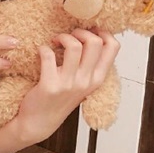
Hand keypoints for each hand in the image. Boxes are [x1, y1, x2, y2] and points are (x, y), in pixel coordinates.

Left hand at [11, 28, 119, 144]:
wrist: (40, 121)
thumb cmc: (61, 98)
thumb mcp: (83, 83)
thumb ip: (89, 65)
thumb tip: (92, 35)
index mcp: (98, 78)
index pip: (113, 47)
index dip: (102, 32)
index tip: (89, 31)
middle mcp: (87, 81)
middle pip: (95, 42)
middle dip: (80, 31)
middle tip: (69, 36)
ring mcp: (69, 84)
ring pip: (74, 46)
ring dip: (62, 37)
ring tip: (55, 41)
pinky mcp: (50, 85)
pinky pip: (48, 54)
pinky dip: (43, 48)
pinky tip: (42, 52)